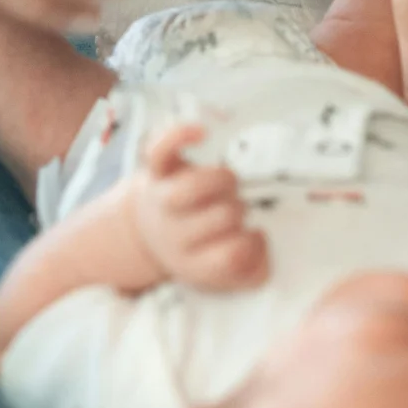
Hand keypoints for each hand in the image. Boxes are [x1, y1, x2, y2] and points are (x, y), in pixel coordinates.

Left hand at [123, 125, 267, 289]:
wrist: (144, 234)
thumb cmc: (198, 247)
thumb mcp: (220, 273)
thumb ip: (253, 269)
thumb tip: (263, 243)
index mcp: (193, 263)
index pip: (231, 256)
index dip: (250, 243)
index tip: (253, 235)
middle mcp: (174, 234)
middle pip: (223, 217)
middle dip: (238, 210)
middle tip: (232, 213)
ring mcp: (162, 201)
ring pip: (197, 185)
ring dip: (222, 180)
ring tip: (225, 186)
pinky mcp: (156, 172)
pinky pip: (162, 149)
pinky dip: (180, 136)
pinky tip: (202, 134)